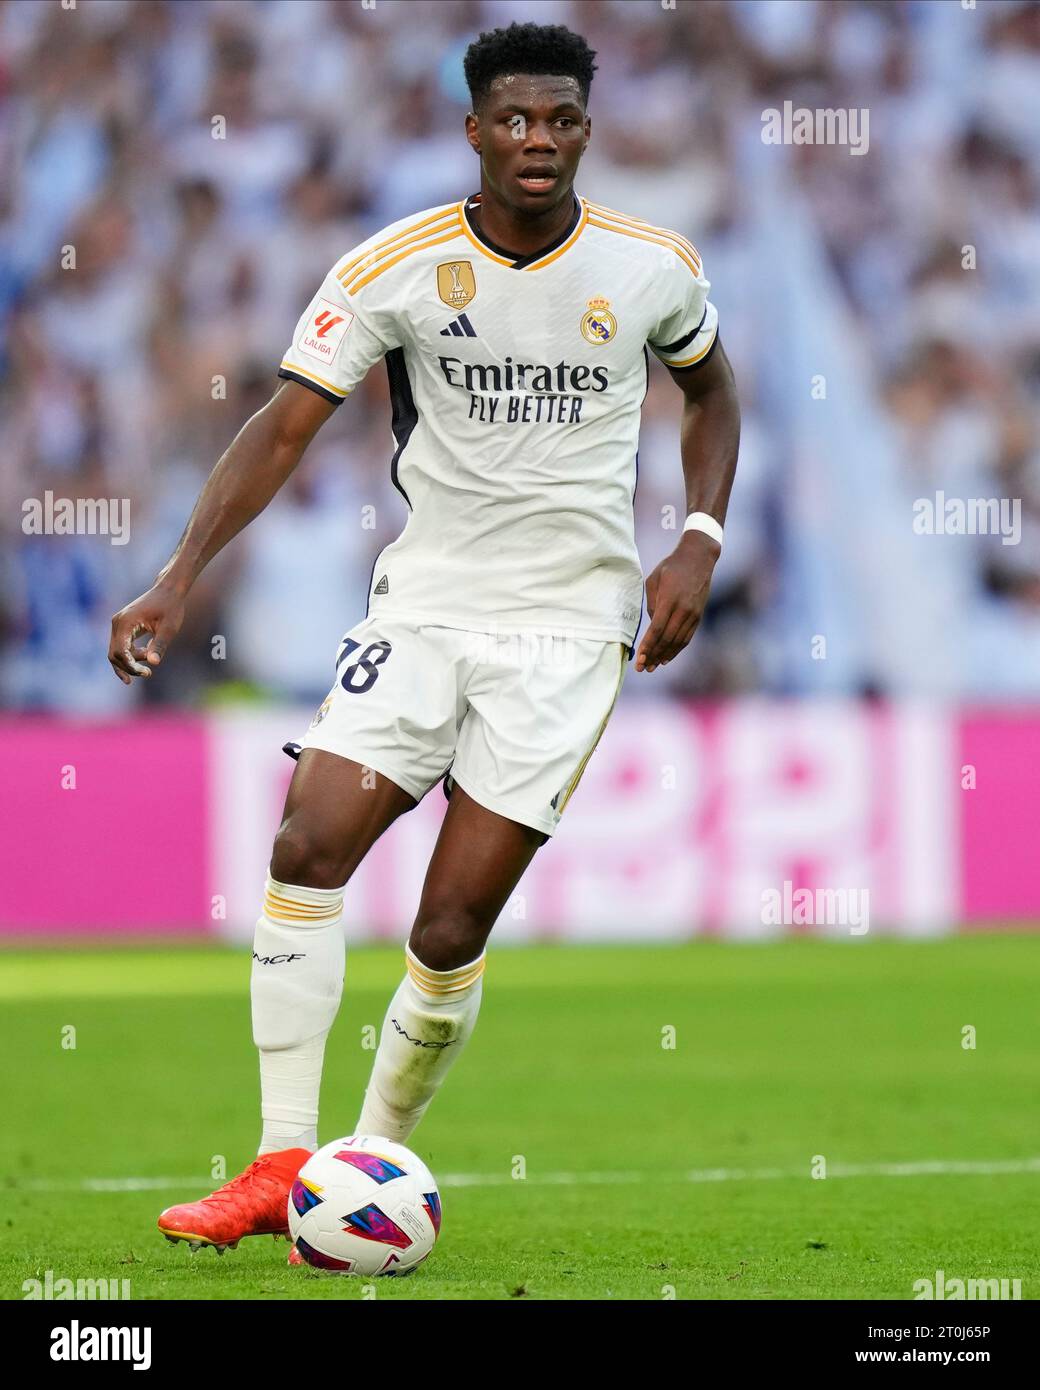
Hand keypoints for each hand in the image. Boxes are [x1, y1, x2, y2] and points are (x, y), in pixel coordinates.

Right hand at [108, 584, 185, 683]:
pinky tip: (145, 655)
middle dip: (129, 667)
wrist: (168, 591)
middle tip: (148, 673)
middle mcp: (117, 623)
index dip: (130, 666)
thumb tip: (153, 663)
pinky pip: (121, 646)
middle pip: (114, 655)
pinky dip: (130, 655)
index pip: (120, 652)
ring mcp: (118, 624)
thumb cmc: (171, 607)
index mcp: (126, 622)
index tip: (147, 673)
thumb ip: (160, 645)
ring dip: (130, 662)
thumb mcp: (169, 628)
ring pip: (116, 652)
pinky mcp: (122, 627)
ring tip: (150, 659)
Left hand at [635, 530, 719, 672]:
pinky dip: (677, 649)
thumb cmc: (671, 567)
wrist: (699, 558)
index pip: (657, 629)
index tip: (639, 659)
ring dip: (665, 656)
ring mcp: (693, 614)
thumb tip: (652, 626)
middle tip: (643, 668)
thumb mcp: (654, 580)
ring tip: (653, 666)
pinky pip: (687, 637)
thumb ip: (651, 604)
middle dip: (653, 656)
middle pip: (667, 639)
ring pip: (678, 641)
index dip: (647, 646)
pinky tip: (667, 657)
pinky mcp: (699, 616)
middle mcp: (684, 610)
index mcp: (670, 600)